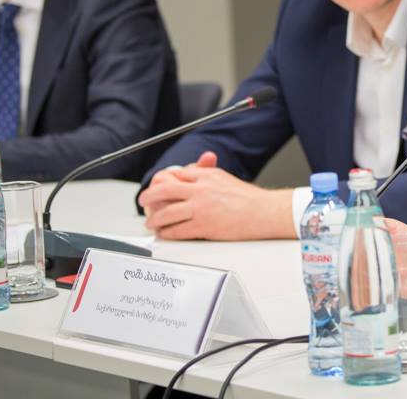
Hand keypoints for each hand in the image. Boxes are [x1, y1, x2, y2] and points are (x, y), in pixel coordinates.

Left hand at [139, 153, 293, 239]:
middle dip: (149, 196)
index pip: (176, 174)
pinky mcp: (203, 226)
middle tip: (143, 201)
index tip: (158, 187)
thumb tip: (189, 174)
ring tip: (151, 222)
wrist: (263, 212)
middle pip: (164, 189)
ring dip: (154, 218)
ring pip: (167, 212)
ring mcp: (200, 208)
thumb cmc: (249, 199)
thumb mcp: (225, 178)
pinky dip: (167, 233)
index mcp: (206, 175)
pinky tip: (164, 233)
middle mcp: (201, 189)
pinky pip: (177, 230)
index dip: (162, 181)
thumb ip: (205, 175)